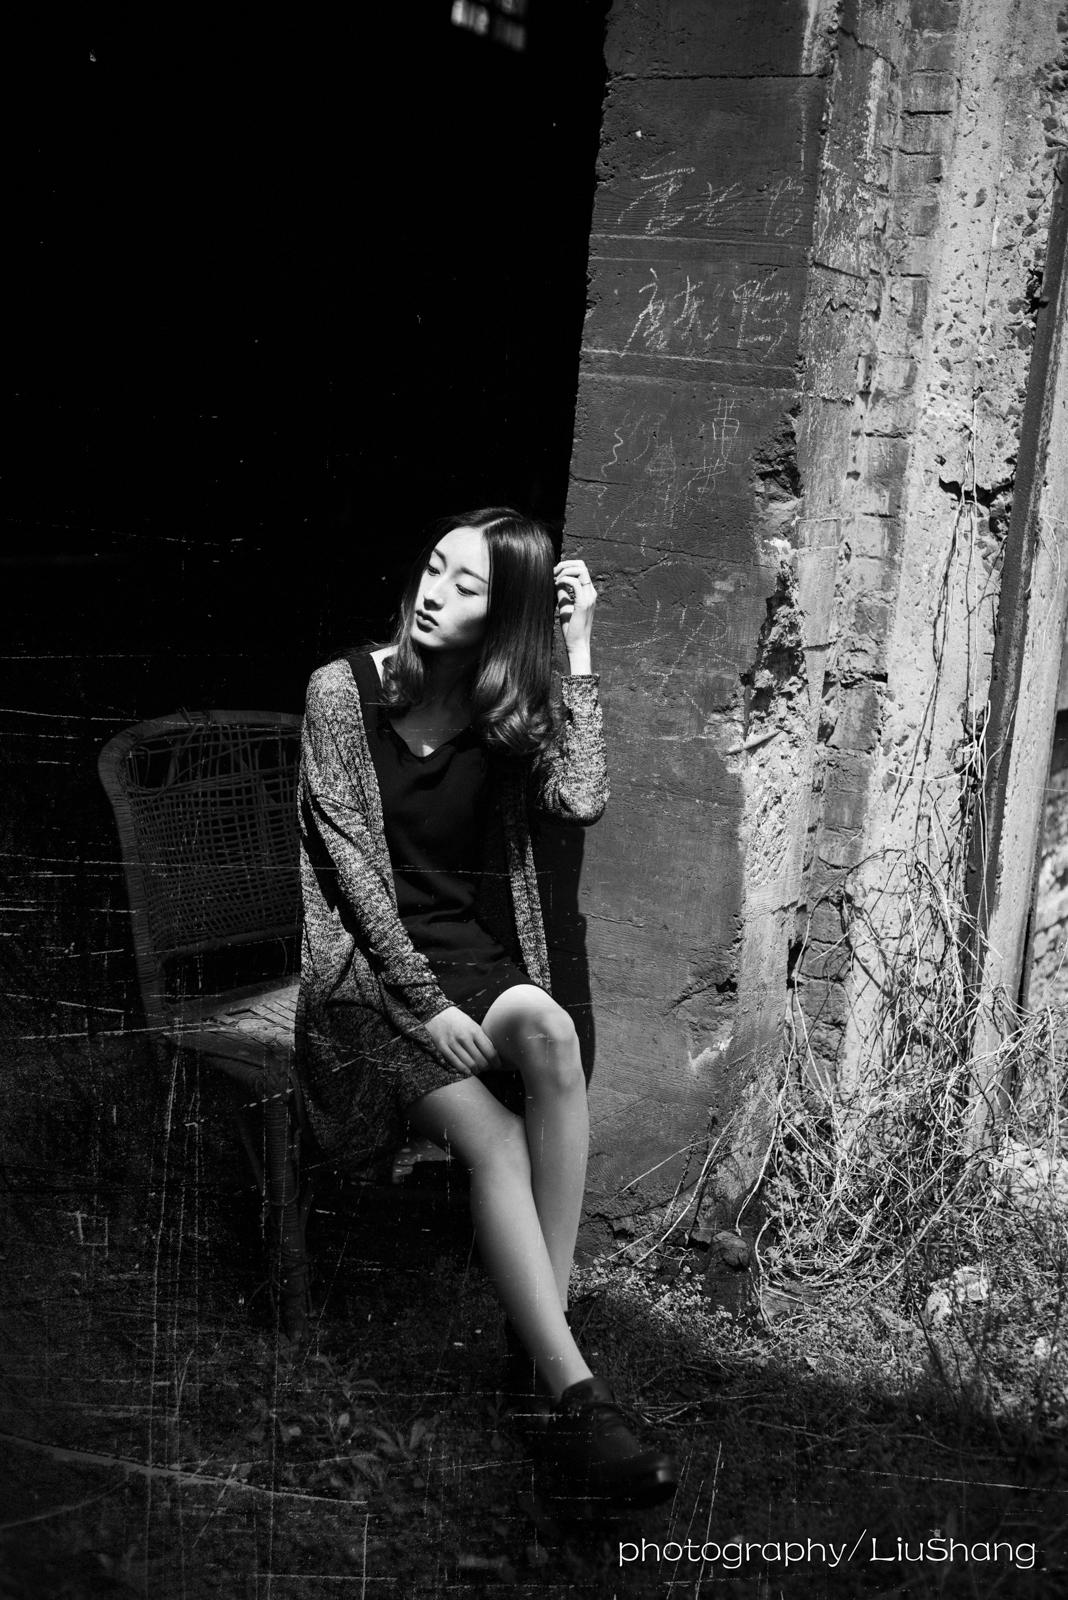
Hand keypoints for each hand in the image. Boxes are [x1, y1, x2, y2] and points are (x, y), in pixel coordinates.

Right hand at [425, 1006, 499, 1073]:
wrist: (436, 1013)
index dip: (496, 1062)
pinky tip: (468, 1070)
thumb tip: (493, 1052)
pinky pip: (456, 1063)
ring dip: (476, 1070)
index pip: (490, 1051)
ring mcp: (453, 1043)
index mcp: (474, 1030)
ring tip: (478, 1070)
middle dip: (486, 1067)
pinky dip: (464, 1069)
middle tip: (488, 1068)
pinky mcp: (443, 1048)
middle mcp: (464, 1037)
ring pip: (469, 1064)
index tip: (498, 1065)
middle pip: (480, 1060)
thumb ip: (481, 1037)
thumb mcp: (472, 1024)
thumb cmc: (457, 1019)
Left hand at [554, 558, 596, 672]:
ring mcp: (589, 597)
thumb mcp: (565, 606)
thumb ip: (563, 593)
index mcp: (588, 592)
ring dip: (564, 571)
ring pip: (580, 570)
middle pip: (582, 565)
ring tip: (554, 579)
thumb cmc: (571, 627)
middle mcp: (591, 592)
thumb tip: (556, 582)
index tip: (554, 573)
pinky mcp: (583, 604)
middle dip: (565, 564)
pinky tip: (556, 585)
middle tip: (553, 573)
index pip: (581, 569)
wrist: (577, 644)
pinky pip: (575, 583)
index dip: (567, 566)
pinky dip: (564, 580)